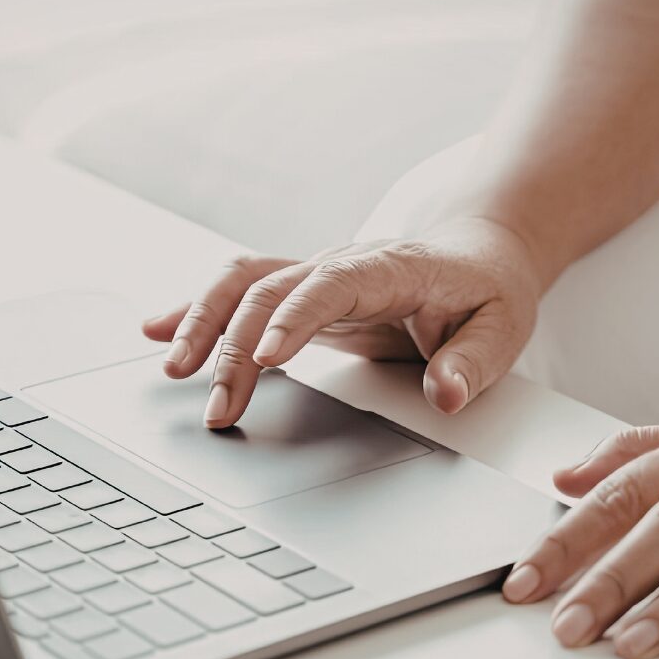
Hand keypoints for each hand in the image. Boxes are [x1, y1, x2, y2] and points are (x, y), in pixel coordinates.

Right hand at [141, 217, 545, 427]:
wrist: (479, 254)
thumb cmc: (488, 292)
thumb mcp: (503, 329)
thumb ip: (474, 362)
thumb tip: (446, 394)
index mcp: (390, 268)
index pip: (333, 284)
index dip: (296, 317)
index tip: (268, 358)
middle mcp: (341, 264)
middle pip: (270, 289)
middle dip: (235, 344)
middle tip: (216, 405)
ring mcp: (314, 276)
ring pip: (242, 284)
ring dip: (203, 324)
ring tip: (172, 370)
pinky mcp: (298, 293)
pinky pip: (239, 291)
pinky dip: (196, 310)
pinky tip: (156, 330)